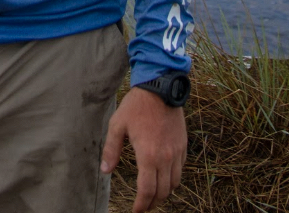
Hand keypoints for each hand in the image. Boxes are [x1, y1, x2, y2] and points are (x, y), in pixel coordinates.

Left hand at [100, 85, 186, 211]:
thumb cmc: (136, 105)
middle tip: (143, 205)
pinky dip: (173, 179)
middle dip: (152, 203)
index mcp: (148, 155)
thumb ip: (110, 150)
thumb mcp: (117, 125)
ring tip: (153, 194)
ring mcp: (177, 152)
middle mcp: (166, 158)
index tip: (136, 211)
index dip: (141, 205)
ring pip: (174, 184)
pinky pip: (181, 170)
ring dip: (164, 193)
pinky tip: (164, 176)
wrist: (160, 87)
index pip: (146, 191)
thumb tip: (105, 171)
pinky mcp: (183, 146)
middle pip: (162, 192)